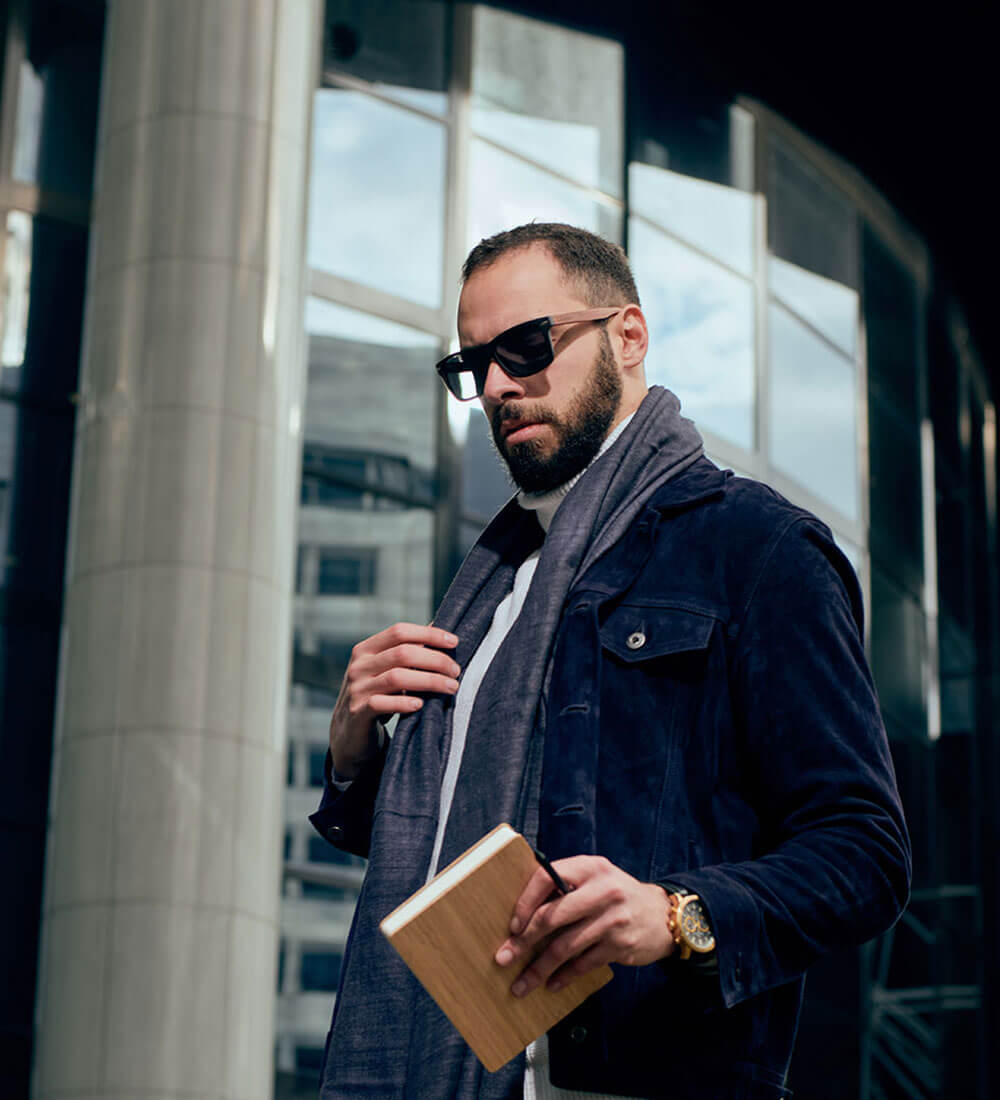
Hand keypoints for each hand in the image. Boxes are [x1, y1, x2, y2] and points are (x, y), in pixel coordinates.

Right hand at [329, 623, 459, 777]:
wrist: (349, 733)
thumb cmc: (376, 696)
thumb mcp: (385, 670)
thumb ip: (407, 651)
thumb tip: (436, 627)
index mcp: (366, 649)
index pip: (399, 631)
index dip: (429, 634)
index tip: (454, 642)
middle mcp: (359, 666)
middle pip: (403, 653)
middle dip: (436, 660)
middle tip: (456, 671)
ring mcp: (357, 689)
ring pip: (397, 677)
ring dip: (430, 681)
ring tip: (451, 687)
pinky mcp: (358, 713)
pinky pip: (382, 703)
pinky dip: (404, 703)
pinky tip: (421, 705)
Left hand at [494, 856, 673, 996]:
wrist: (663, 915)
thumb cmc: (617, 896)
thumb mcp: (596, 879)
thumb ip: (566, 887)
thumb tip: (522, 913)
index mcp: (589, 867)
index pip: (547, 878)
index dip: (525, 902)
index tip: (513, 925)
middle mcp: (602, 889)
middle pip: (552, 916)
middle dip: (524, 941)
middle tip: (503, 958)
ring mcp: (612, 918)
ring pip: (565, 946)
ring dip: (539, 968)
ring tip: (521, 984)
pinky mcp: (621, 944)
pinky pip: (583, 964)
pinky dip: (564, 976)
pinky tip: (551, 984)